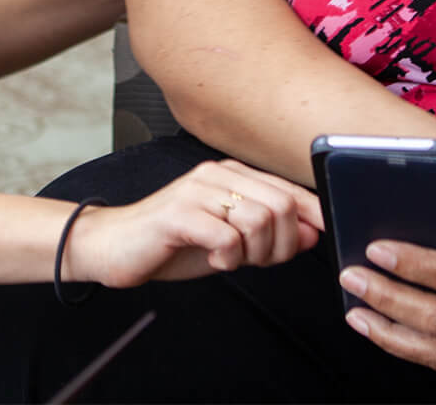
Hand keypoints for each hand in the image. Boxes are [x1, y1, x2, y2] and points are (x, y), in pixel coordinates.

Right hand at [66, 159, 324, 287]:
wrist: (114, 246)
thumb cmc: (172, 243)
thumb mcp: (229, 241)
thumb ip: (267, 235)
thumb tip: (310, 233)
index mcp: (233, 175)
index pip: (288, 190)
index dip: (313, 215)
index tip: (321, 236)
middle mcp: (217, 175)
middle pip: (280, 206)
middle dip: (281, 245)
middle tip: (258, 261)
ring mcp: (197, 191)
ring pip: (258, 220)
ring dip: (254, 254)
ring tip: (232, 260)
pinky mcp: (178, 213)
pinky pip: (225, 238)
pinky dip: (228, 259)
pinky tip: (213, 259)